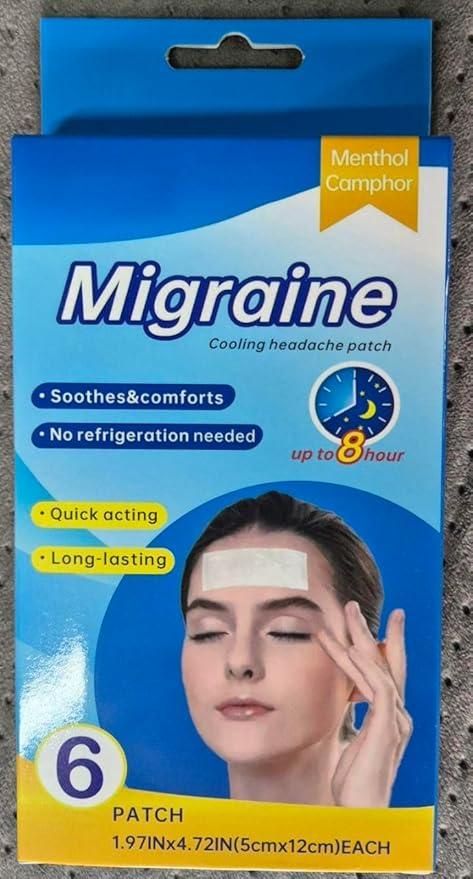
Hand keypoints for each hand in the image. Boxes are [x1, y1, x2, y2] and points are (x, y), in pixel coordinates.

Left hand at [317, 601, 412, 806]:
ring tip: (345, 613)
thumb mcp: (352, 743)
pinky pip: (373, 685)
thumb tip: (345, 703)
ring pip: (378, 667)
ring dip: (360, 637)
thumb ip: (354, 722)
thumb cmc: (353, 785)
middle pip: (388, 663)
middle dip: (375, 631)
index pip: (386, 674)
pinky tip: (343, 646)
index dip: (380, 646)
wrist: (361, 813)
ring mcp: (396, 719)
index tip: (373, 624)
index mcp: (391, 719)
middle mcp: (398, 715)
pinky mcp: (386, 725)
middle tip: (357, 605)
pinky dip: (357, 663)